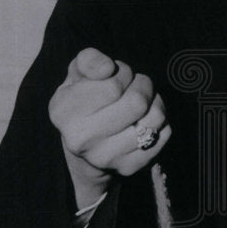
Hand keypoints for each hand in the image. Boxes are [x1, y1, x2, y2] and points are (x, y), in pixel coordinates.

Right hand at [49, 48, 170, 208]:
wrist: (86, 141)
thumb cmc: (85, 97)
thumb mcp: (78, 72)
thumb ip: (89, 60)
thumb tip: (106, 68)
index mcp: (63, 112)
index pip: (113, 85)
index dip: (123, 72)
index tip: (116, 75)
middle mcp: (80, 139)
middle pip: (137, 102)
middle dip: (143, 85)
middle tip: (136, 84)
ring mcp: (104, 158)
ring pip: (154, 119)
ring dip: (155, 102)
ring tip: (143, 101)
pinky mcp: (128, 168)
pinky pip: (163, 135)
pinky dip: (162, 122)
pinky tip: (145, 119)